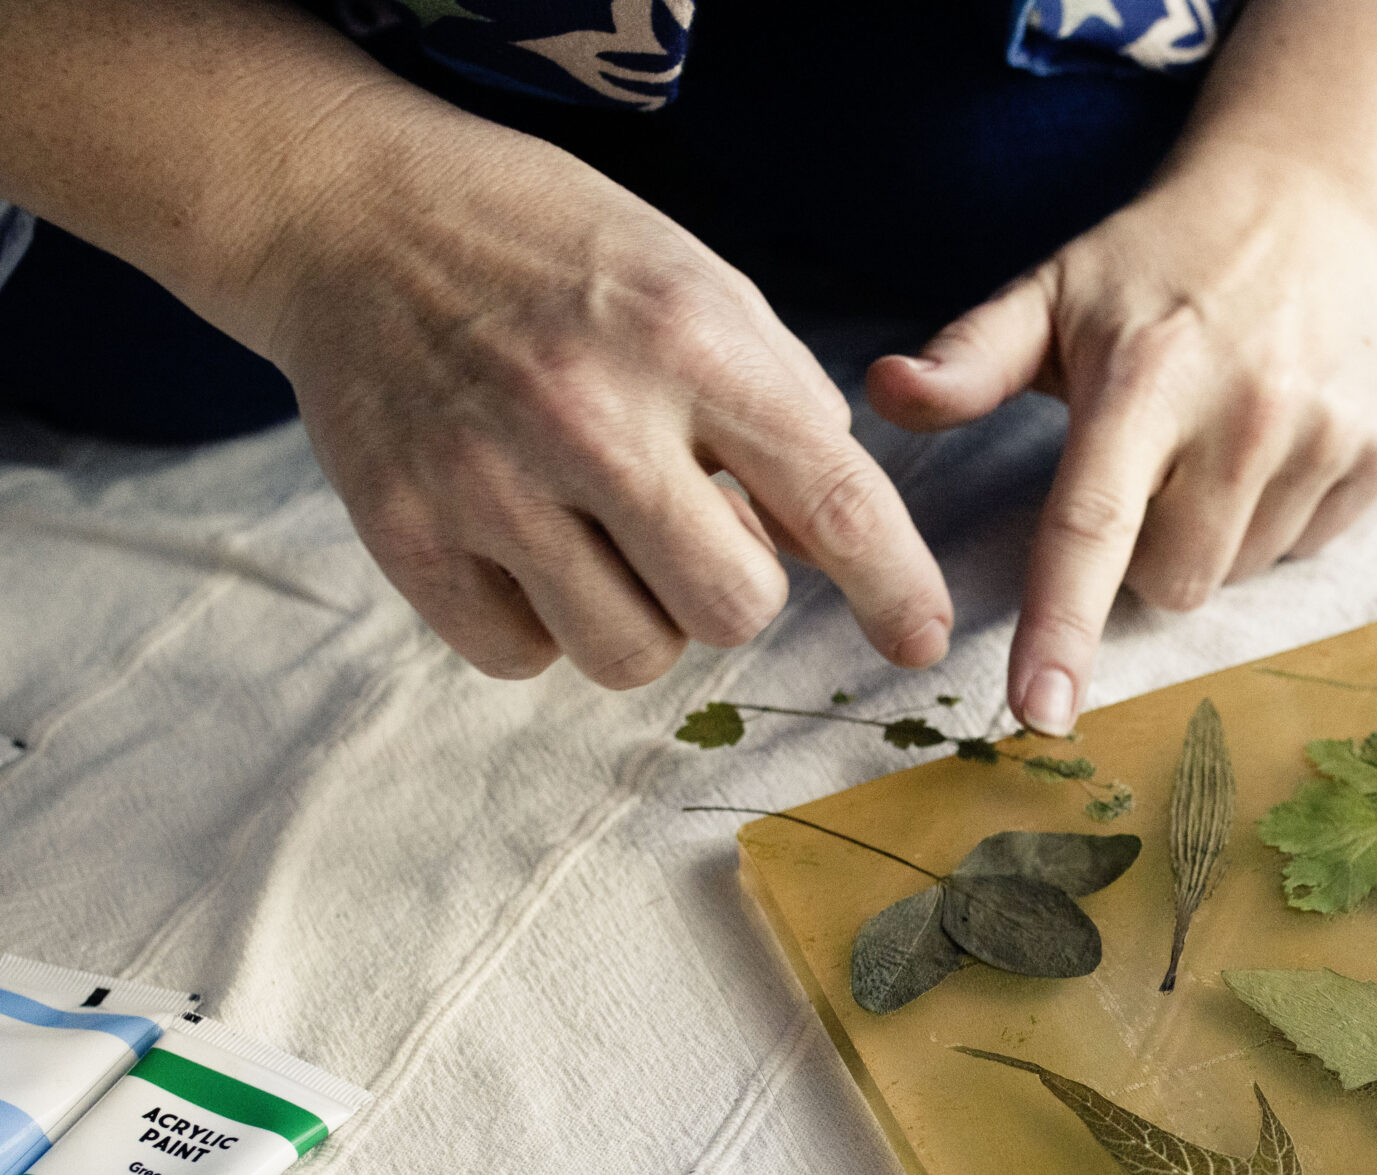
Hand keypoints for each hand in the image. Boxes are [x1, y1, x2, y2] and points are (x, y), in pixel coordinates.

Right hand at [256, 124, 949, 686]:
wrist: (351, 211)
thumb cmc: (552, 251)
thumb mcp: (698, 285)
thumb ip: (784, 410)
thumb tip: (846, 548)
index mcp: (688, 341)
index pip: (832, 498)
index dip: (895, 586)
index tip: (921, 640)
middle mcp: (591, 416)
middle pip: (734, 607)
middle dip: (736, 589)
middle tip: (691, 526)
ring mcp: (487, 481)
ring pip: (631, 654)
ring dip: (641, 617)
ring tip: (602, 532)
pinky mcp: (403, 533)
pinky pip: (522, 657)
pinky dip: (541, 625)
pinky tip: (525, 543)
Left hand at [866, 146, 1376, 733]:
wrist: (1301, 203)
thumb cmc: (1152, 267)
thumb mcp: (1050, 293)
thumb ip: (969, 359)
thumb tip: (884, 391)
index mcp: (1144, 381)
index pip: (1093, 526)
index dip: (1062, 627)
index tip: (1040, 710)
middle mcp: (1243, 412)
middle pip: (1172, 582)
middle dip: (1145, 556)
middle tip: (1151, 469)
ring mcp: (1323, 432)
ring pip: (1238, 574)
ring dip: (1213, 537)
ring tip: (1215, 444)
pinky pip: (1306, 549)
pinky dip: (1277, 518)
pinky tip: (1272, 441)